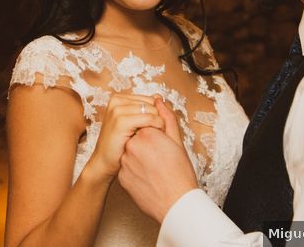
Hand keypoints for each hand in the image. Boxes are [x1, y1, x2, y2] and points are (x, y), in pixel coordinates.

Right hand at [85, 94, 163, 179]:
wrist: (104, 162)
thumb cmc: (120, 145)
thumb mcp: (133, 122)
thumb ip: (146, 108)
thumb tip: (159, 96)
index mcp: (118, 98)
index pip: (151, 99)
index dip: (156, 114)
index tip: (152, 129)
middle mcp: (116, 101)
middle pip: (153, 104)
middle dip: (158, 119)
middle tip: (152, 135)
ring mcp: (117, 110)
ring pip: (153, 111)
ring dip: (158, 125)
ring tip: (150, 138)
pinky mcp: (120, 121)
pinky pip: (150, 119)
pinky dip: (156, 128)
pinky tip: (150, 140)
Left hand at [118, 97, 198, 221]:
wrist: (176, 204)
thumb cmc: (181, 173)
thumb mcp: (177, 142)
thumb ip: (166, 118)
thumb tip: (158, 99)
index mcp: (147, 134)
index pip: (146, 124)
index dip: (156, 134)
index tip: (164, 146)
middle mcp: (132, 145)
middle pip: (137, 136)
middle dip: (146, 144)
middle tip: (160, 158)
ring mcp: (126, 162)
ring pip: (131, 152)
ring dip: (140, 157)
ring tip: (155, 169)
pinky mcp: (122, 176)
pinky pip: (127, 167)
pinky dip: (135, 170)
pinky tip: (148, 178)